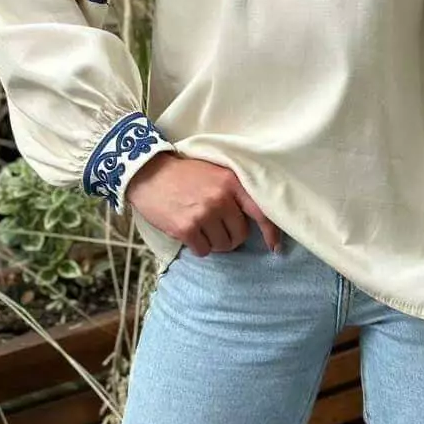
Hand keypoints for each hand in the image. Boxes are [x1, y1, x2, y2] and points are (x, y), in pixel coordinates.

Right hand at [125, 152, 281, 256]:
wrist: (149, 173)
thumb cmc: (184, 174)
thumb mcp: (215, 171)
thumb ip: (233, 190)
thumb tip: (251, 218)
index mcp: (231, 182)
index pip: (260, 211)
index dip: (270, 231)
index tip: (274, 246)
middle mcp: (221, 198)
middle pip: (240, 234)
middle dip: (231, 237)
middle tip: (217, 228)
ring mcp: (204, 214)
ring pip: (222, 246)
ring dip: (214, 243)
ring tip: (201, 227)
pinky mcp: (187, 228)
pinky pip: (203, 251)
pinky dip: (198, 247)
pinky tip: (189, 232)